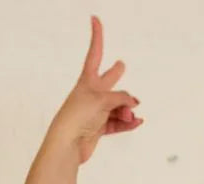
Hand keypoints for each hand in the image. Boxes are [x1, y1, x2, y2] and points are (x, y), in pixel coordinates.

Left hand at [54, 15, 141, 165]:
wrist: (67, 144)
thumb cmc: (78, 117)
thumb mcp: (102, 100)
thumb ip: (121, 98)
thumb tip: (133, 106)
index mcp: (87, 81)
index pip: (95, 53)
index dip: (97, 36)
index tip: (94, 19)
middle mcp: (91, 94)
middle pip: (108, 80)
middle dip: (114, 74)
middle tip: (120, 66)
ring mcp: (94, 111)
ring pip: (117, 106)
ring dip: (126, 110)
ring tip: (131, 115)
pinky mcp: (97, 128)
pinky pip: (116, 123)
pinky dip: (126, 123)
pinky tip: (136, 122)